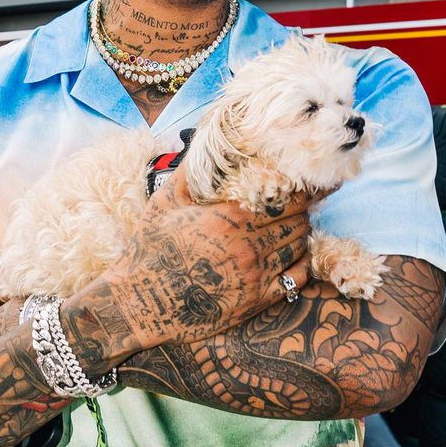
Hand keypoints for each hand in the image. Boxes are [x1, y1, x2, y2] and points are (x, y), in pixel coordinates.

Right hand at [101, 168, 310, 350]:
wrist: (141, 301)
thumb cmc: (150, 248)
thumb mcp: (165, 201)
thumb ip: (189, 171)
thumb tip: (204, 144)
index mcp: (230, 217)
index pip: (285, 199)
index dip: (301, 190)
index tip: (303, 184)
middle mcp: (248, 245)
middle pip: (297, 221)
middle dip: (301, 211)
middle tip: (299, 205)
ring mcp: (255, 275)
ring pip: (299, 246)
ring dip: (301, 234)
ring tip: (295, 226)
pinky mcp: (256, 300)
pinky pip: (297, 278)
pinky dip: (302, 263)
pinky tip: (296, 255)